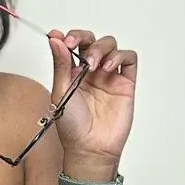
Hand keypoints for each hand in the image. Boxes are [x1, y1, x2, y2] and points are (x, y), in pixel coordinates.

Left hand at [47, 29, 137, 162]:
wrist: (89, 148)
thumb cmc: (72, 126)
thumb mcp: (60, 91)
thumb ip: (61, 64)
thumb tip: (55, 39)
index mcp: (73, 72)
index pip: (73, 44)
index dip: (69, 36)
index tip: (60, 37)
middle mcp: (91, 72)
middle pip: (92, 40)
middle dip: (83, 38)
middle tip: (75, 45)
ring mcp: (109, 76)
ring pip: (111, 46)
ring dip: (101, 48)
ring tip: (93, 63)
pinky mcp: (125, 84)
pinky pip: (129, 60)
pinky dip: (120, 56)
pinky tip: (108, 68)